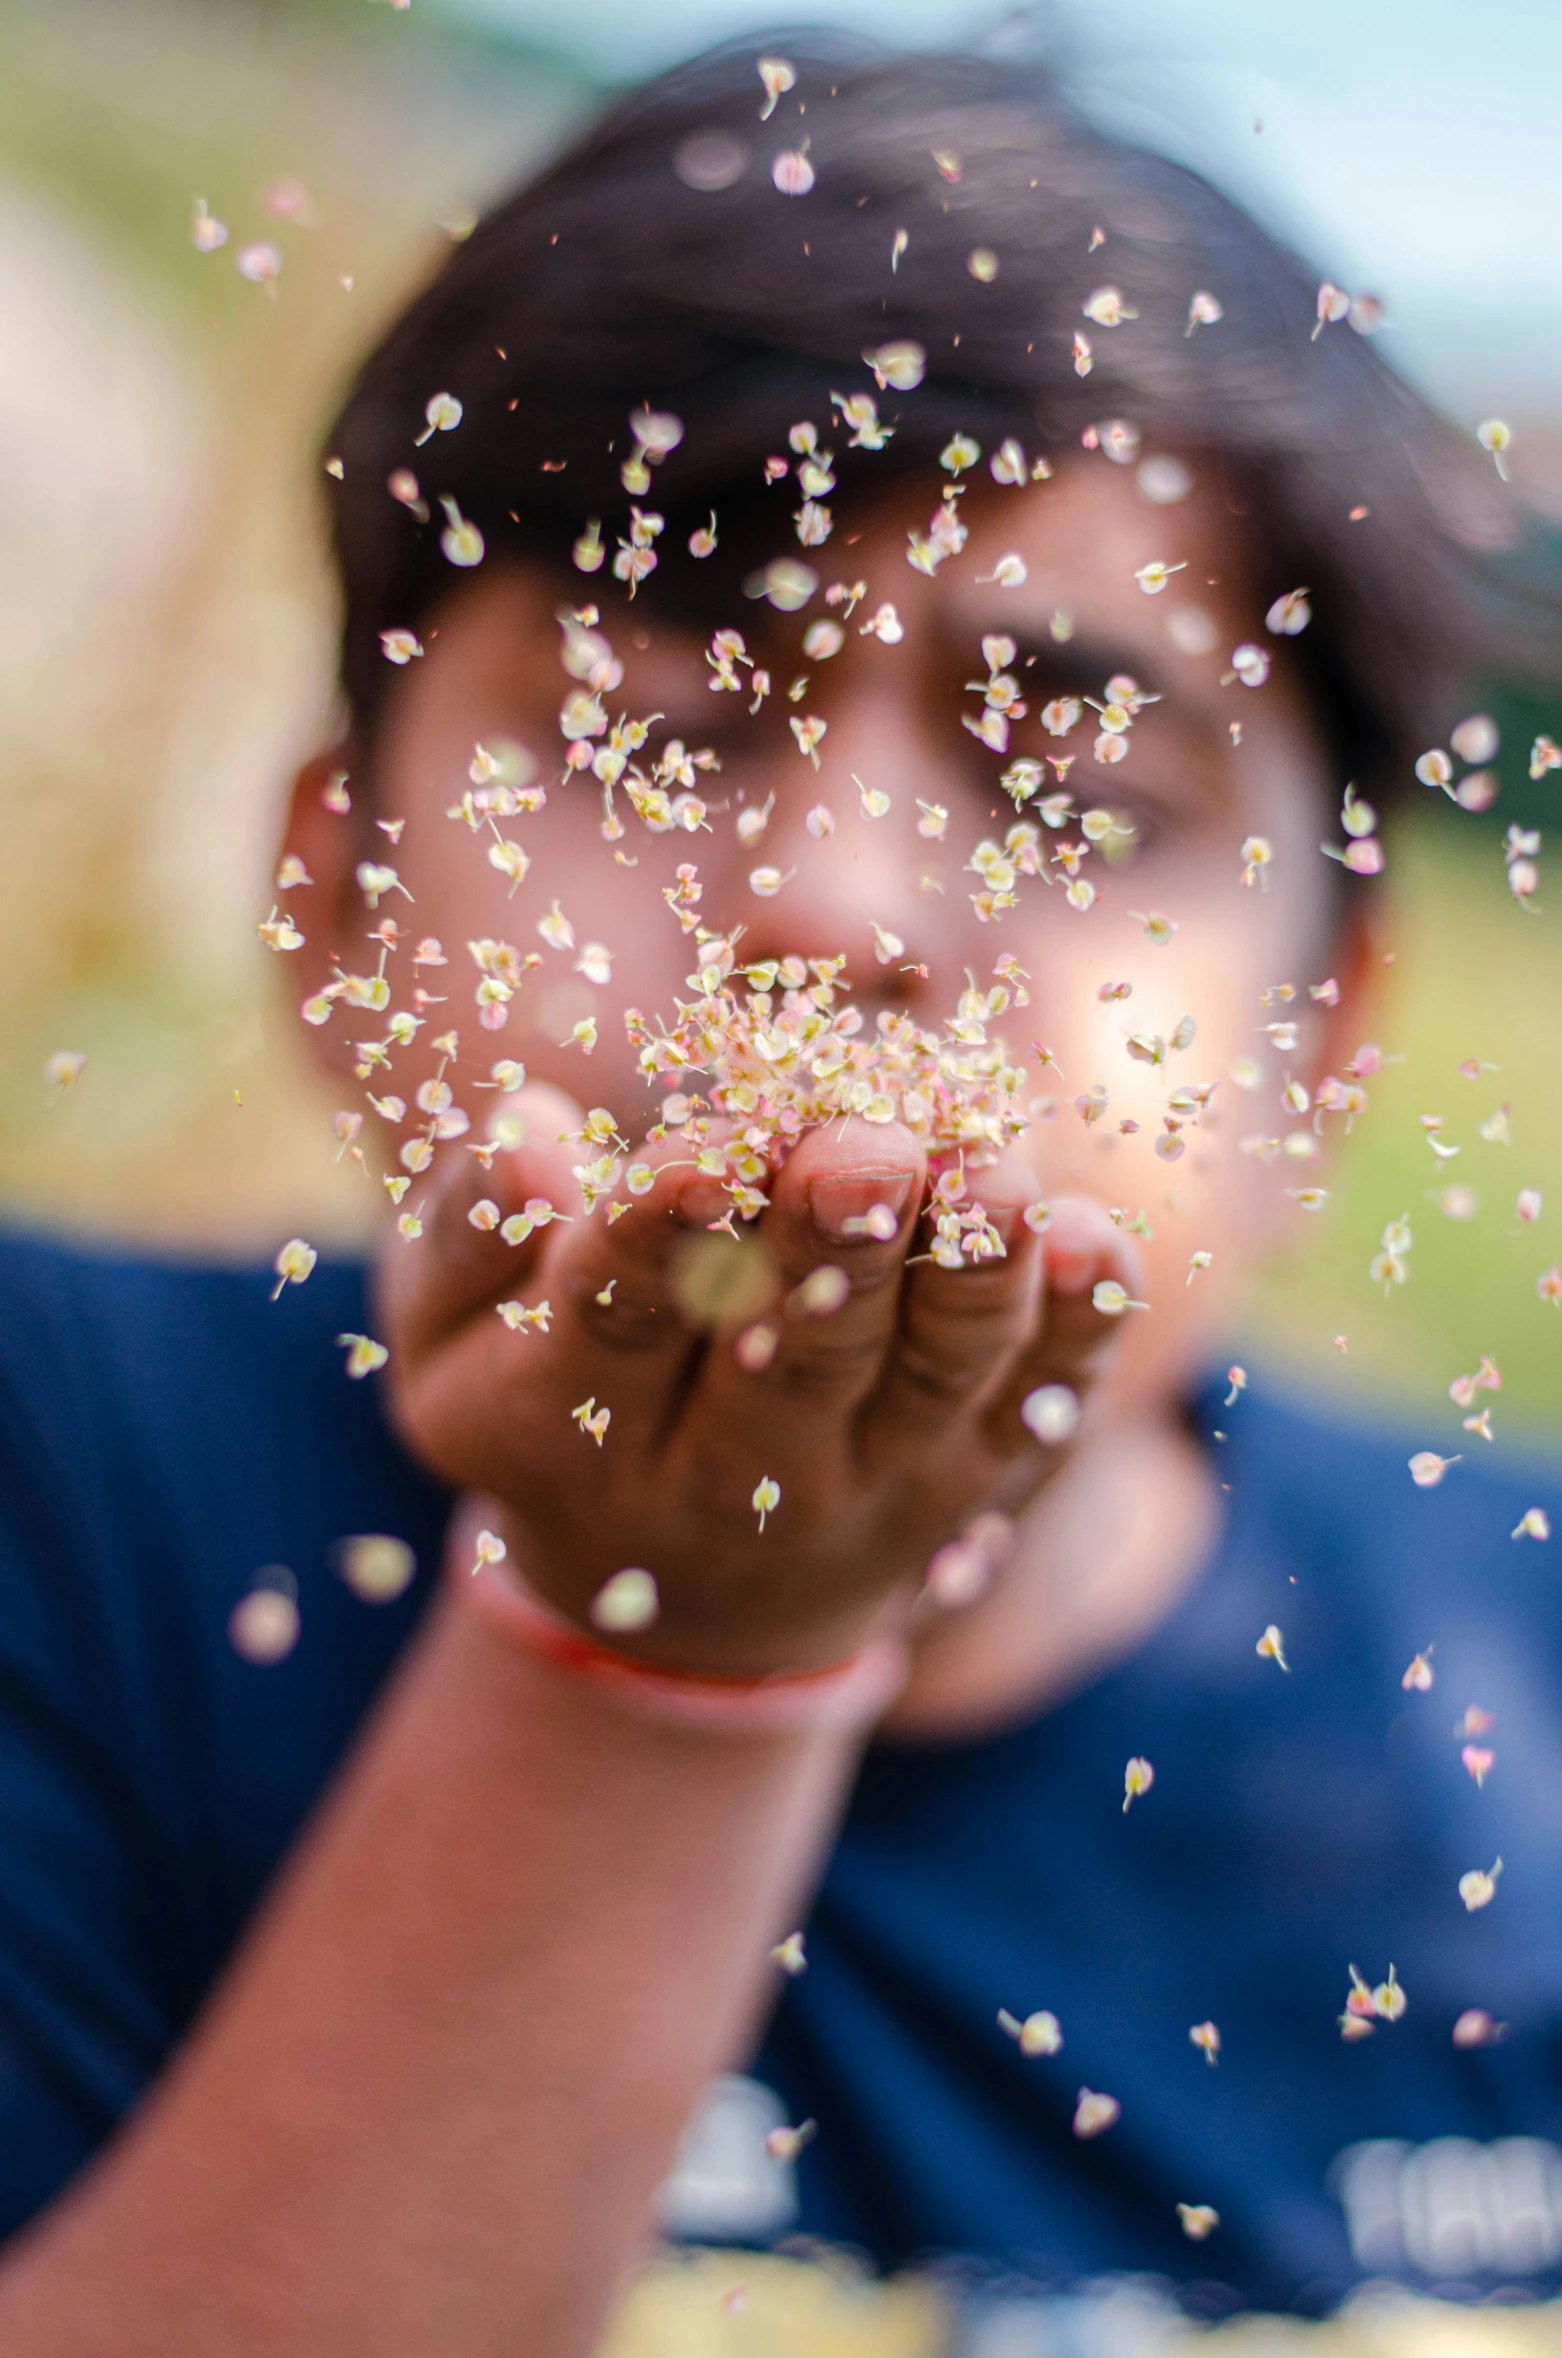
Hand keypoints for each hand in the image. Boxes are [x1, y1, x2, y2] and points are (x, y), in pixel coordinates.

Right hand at [377, 1086, 1136, 1674]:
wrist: (689, 1605)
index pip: (619, 1321)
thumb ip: (469, 1228)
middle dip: (836, 1248)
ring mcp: (873, 1488)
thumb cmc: (553, 1401)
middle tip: (868, 1143)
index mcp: (576, 1427)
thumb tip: (525, 1132)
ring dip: (973, 1274)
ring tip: (992, 1164)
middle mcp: (730, 1481)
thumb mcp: (456, 1334)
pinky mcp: (979, 1485)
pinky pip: (1039, 1409)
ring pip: (931, 1380)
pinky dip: (1076, 1330)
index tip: (707, 1150)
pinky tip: (1094, 1237)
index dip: (660, 1234)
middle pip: (797, 1358)